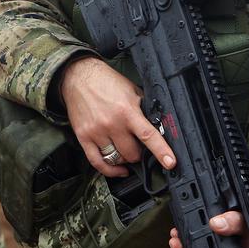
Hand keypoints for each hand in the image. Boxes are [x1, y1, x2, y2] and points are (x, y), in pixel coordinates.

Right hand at [60, 57, 175, 176]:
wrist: (78, 77)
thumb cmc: (106, 82)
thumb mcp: (132, 91)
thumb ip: (142, 109)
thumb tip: (157, 126)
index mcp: (126, 111)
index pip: (147, 135)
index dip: (161, 150)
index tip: (170, 162)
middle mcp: (111, 123)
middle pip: (132, 154)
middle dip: (138, 153)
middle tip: (138, 146)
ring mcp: (96, 132)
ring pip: (116, 159)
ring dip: (124, 158)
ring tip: (125, 150)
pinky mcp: (83, 136)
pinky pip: (97, 162)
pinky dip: (109, 170)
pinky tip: (117, 169)